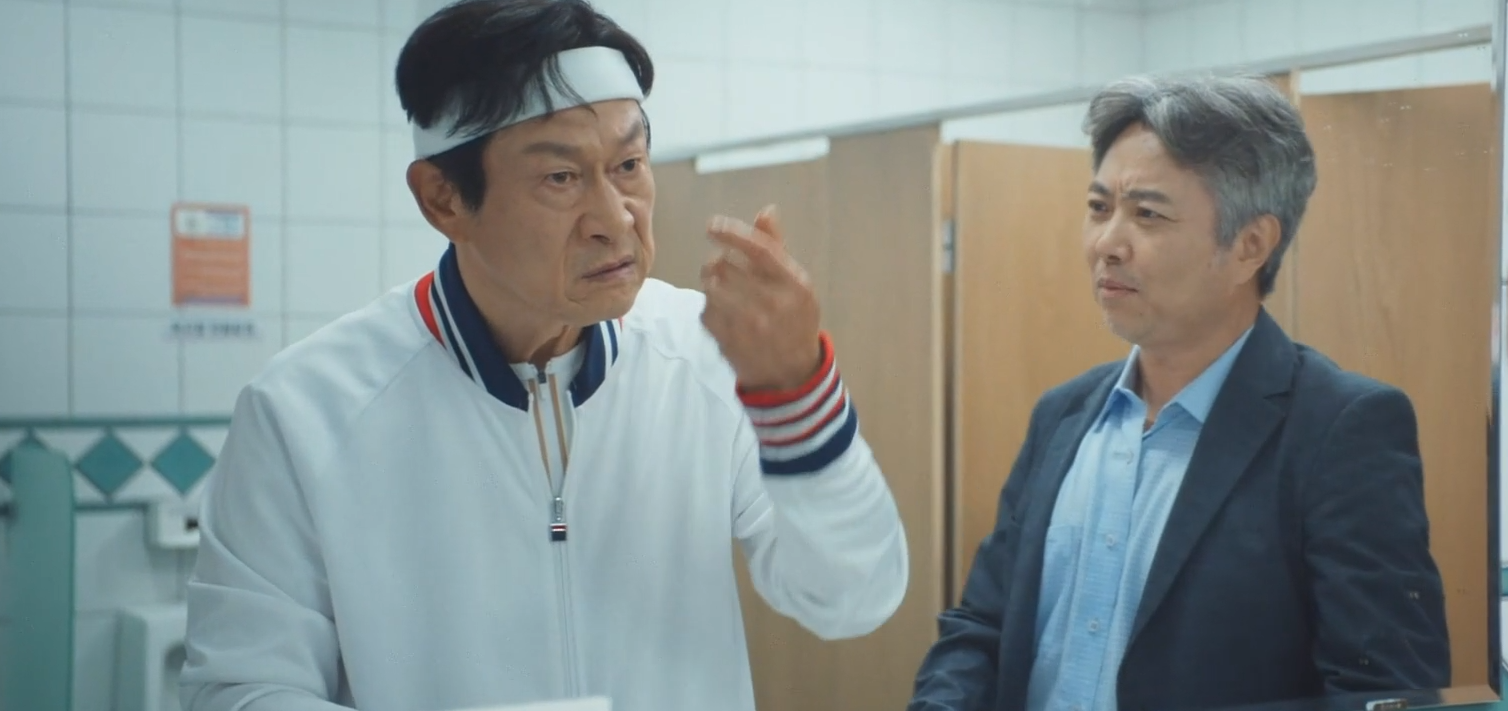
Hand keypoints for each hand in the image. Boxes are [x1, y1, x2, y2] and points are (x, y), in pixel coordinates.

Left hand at [701, 205, 823, 391]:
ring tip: (721, 287)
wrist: (790, 373)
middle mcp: (773, 304)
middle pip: (726, 265)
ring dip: (711, 282)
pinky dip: (709, 306)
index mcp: (795, 284)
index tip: (712, 225)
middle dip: (718, 261)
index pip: (759, 249)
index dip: (732, 233)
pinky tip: (723, 312)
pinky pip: (705, 310)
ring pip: (711, 286)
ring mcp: (750, 325)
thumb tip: (766, 210)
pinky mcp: (729, 341)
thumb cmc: (794, 320)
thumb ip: (778, 247)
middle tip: (722, 266)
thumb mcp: (796, 284)